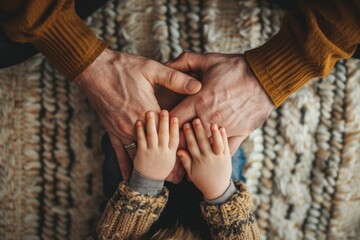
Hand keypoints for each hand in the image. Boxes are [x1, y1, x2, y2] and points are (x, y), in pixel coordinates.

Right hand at [75, 49, 200, 179]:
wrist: (94, 70)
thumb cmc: (124, 68)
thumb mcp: (152, 69)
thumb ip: (175, 79)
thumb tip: (198, 86)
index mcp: (148, 110)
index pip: (167, 133)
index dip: (179, 146)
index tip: (188, 160)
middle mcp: (135, 124)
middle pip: (154, 148)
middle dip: (166, 163)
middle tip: (178, 179)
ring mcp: (121, 129)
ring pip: (138, 153)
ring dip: (148, 168)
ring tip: (159, 182)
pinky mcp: (111, 130)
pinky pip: (118, 151)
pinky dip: (124, 165)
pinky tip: (128, 176)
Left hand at [134, 110, 178, 179]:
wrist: (149, 181)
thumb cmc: (161, 169)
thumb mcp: (171, 160)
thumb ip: (174, 148)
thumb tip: (181, 136)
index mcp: (171, 153)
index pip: (174, 138)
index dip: (175, 128)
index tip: (175, 118)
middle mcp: (162, 152)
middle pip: (164, 134)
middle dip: (164, 122)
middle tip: (164, 111)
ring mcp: (152, 152)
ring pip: (152, 135)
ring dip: (151, 123)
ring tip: (150, 112)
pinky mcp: (142, 153)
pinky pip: (141, 140)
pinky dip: (140, 130)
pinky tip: (139, 122)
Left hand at [166, 52, 273, 182]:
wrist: (266, 78)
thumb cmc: (236, 68)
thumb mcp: (209, 60)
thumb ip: (185, 60)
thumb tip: (166, 63)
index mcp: (199, 101)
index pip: (173, 119)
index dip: (167, 121)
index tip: (167, 120)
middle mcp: (209, 118)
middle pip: (184, 137)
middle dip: (179, 136)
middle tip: (176, 134)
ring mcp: (224, 129)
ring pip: (203, 146)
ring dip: (197, 145)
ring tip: (194, 142)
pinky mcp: (239, 134)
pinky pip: (225, 150)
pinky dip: (217, 151)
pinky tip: (213, 149)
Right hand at [177, 119, 231, 199]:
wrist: (217, 189)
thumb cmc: (202, 180)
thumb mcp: (191, 172)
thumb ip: (185, 161)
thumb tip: (178, 150)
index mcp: (198, 161)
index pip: (192, 145)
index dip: (188, 135)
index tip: (185, 125)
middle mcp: (207, 158)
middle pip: (202, 142)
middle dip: (199, 130)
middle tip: (195, 120)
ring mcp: (218, 158)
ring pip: (216, 144)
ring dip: (214, 134)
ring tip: (212, 124)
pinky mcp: (226, 158)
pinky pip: (225, 146)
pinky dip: (224, 138)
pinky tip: (222, 129)